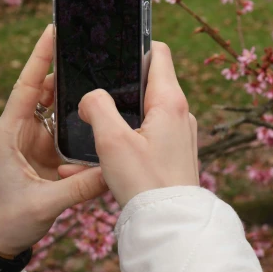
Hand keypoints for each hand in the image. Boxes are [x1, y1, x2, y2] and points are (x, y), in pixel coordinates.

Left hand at [0, 25, 107, 255]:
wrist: (1, 237)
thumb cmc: (12, 218)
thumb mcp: (46, 203)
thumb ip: (80, 187)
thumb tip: (113, 171)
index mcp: (9, 134)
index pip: (25, 87)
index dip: (39, 59)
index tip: (53, 32)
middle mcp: (20, 130)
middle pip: (43, 91)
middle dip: (65, 71)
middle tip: (90, 51)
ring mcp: (33, 139)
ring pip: (56, 107)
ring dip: (75, 95)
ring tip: (101, 76)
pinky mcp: (45, 150)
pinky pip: (64, 127)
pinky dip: (79, 119)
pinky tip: (99, 111)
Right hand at [78, 41, 198, 208]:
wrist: (171, 225)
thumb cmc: (145, 183)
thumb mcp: (112, 141)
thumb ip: (97, 108)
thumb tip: (91, 97)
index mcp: (170, 101)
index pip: (158, 52)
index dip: (135, 46)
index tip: (111, 54)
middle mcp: (182, 113)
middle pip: (149, 82)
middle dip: (121, 85)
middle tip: (93, 93)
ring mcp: (181, 133)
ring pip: (147, 110)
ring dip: (122, 114)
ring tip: (96, 125)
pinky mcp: (175, 153)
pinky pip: (151, 133)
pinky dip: (130, 135)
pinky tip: (108, 152)